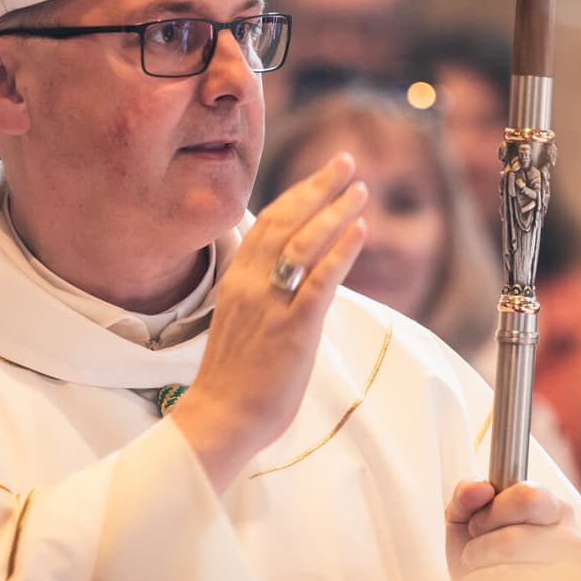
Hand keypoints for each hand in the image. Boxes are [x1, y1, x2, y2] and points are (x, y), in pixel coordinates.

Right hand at [169, 153, 366, 490]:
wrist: (220, 417)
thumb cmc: (233, 378)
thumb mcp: (241, 321)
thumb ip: (262, 293)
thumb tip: (294, 277)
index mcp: (236, 280)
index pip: (267, 224)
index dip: (296, 195)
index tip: (320, 175)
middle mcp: (251, 284)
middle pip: (286, 221)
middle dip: (318, 188)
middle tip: (345, 163)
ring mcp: (271, 304)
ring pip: (305, 243)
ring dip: (335, 212)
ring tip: (360, 190)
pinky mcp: (293, 328)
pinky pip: (320, 280)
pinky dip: (341, 251)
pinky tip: (360, 230)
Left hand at [445, 480, 580, 580]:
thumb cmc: (482, 556)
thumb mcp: (465, 516)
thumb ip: (466, 494)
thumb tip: (480, 489)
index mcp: (555, 509)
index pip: (528, 497)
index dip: (492, 512)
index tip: (477, 524)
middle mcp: (571, 542)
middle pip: (514, 540)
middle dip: (478, 550)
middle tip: (473, 555)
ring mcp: (568, 580)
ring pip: (510, 576)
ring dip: (478, 577)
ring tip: (477, 577)